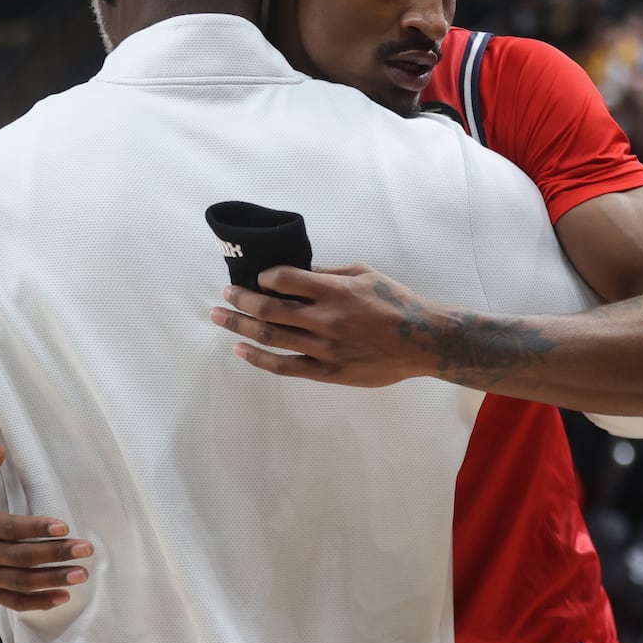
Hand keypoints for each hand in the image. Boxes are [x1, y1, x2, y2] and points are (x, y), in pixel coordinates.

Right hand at [0, 444, 93, 610]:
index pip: (8, 529)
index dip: (36, 529)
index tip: (65, 527)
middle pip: (19, 558)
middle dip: (54, 554)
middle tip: (85, 550)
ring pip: (20, 582)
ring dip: (52, 580)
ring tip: (81, 573)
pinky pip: (13, 601)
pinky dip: (39, 602)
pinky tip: (64, 597)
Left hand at [209, 264, 433, 386]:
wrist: (423, 341)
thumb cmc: (396, 302)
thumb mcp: (365, 273)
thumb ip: (329, 273)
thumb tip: (298, 270)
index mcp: (334, 291)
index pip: (283, 279)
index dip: (262, 276)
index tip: (255, 277)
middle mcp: (325, 319)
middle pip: (269, 308)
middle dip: (240, 299)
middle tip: (225, 294)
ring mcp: (324, 348)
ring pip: (271, 337)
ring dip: (240, 326)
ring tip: (219, 317)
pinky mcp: (327, 372)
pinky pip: (285, 367)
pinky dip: (259, 358)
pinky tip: (241, 350)